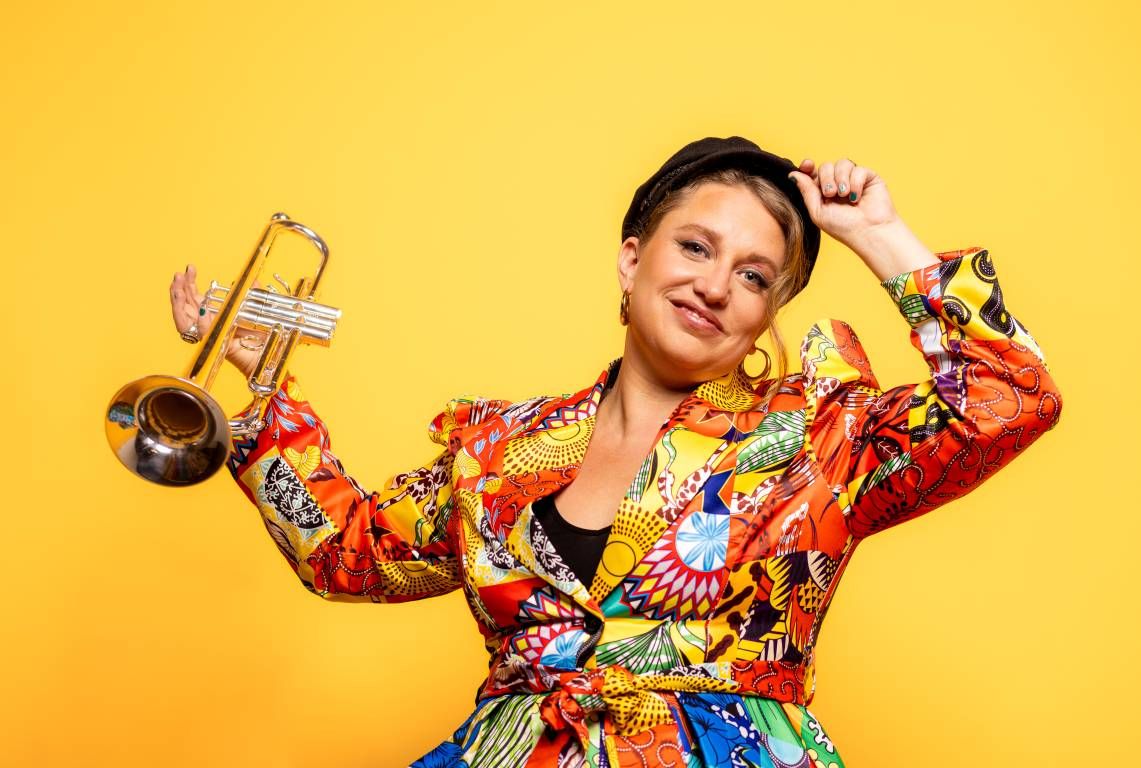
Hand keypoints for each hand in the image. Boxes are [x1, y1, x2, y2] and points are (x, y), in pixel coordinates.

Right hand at [169, 265, 264, 378]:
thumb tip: (253, 280)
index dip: (189, 283)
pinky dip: (202, 323)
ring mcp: (208, 334)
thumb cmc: (260, 333)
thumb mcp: (256, 308)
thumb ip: (252, 294)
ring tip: (178, 289)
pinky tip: (202, 311)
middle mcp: (206, 324)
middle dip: (179, 290)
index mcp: (212, 314)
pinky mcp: (216, 343)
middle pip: (184, 307)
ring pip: (184, 322)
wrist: (267, 351)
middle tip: (179, 275)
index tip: (189, 268)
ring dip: (179, 304)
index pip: (194, 297)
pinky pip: (204, 334)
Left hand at [786, 157, 900, 249]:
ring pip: (842, 163)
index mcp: (823, 192)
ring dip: (840, 179)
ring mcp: (853, 180)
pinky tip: (857, 197)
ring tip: (844, 195)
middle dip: (826, 178)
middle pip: (826, 166)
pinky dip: (855, 182)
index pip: (813, 173)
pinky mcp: (869, 177)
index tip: (807, 165)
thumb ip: (806, 191)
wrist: (868, 232)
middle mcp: (838, 184)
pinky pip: (858, 169)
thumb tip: (793, 174)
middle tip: (831, 194)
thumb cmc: (843, 227)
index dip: (808, 167)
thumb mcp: (817, 211)